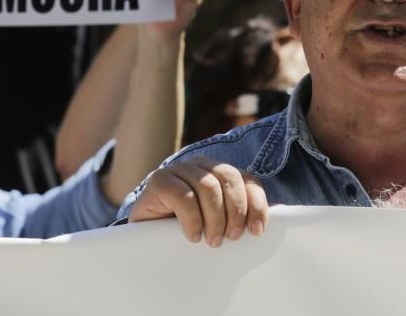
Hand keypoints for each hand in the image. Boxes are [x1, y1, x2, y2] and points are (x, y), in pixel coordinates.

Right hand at [129, 157, 268, 246]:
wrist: (144, 237)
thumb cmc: (185, 230)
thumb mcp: (214, 223)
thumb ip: (235, 218)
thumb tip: (261, 227)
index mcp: (220, 173)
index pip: (247, 179)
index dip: (256, 203)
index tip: (256, 230)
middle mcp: (202, 166)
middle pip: (230, 178)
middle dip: (236, 211)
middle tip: (230, 237)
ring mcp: (180, 169)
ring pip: (208, 186)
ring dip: (215, 217)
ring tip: (212, 239)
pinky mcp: (160, 181)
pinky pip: (183, 196)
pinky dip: (192, 219)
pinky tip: (193, 235)